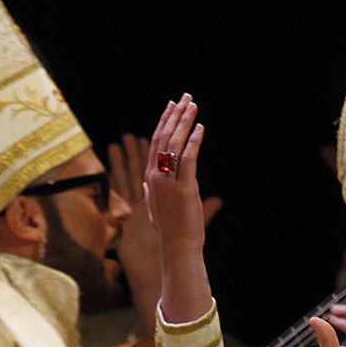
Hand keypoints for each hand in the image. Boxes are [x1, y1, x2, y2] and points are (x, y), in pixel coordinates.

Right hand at [142, 94, 207, 251]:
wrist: (177, 249)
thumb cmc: (170, 231)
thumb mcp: (155, 209)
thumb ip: (150, 193)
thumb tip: (146, 184)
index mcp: (151, 179)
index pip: (155, 143)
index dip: (163, 123)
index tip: (171, 106)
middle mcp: (156, 177)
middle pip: (164, 138)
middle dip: (174, 116)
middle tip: (184, 97)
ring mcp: (169, 182)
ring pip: (175, 145)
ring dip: (184, 123)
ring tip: (193, 106)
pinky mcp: (184, 189)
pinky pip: (188, 160)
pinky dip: (194, 142)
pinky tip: (200, 129)